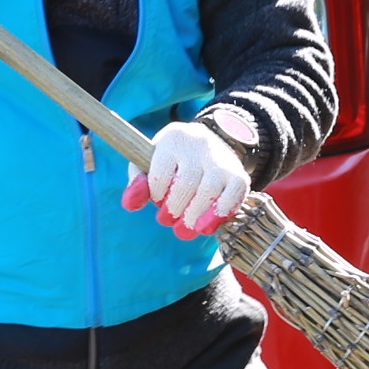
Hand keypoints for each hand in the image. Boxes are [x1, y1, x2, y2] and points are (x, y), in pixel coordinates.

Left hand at [122, 121, 249, 237]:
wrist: (213, 143)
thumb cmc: (174, 159)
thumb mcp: (151, 162)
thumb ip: (137, 182)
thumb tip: (130, 204)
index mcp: (173, 138)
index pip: (161, 174)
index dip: (157, 195)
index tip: (158, 200)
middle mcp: (199, 144)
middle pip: (185, 185)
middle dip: (174, 210)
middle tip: (168, 220)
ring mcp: (221, 159)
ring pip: (208, 193)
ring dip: (193, 217)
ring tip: (184, 230)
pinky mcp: (239, 174)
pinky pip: (232, 198)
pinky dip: (218, 216)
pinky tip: (206, 227)